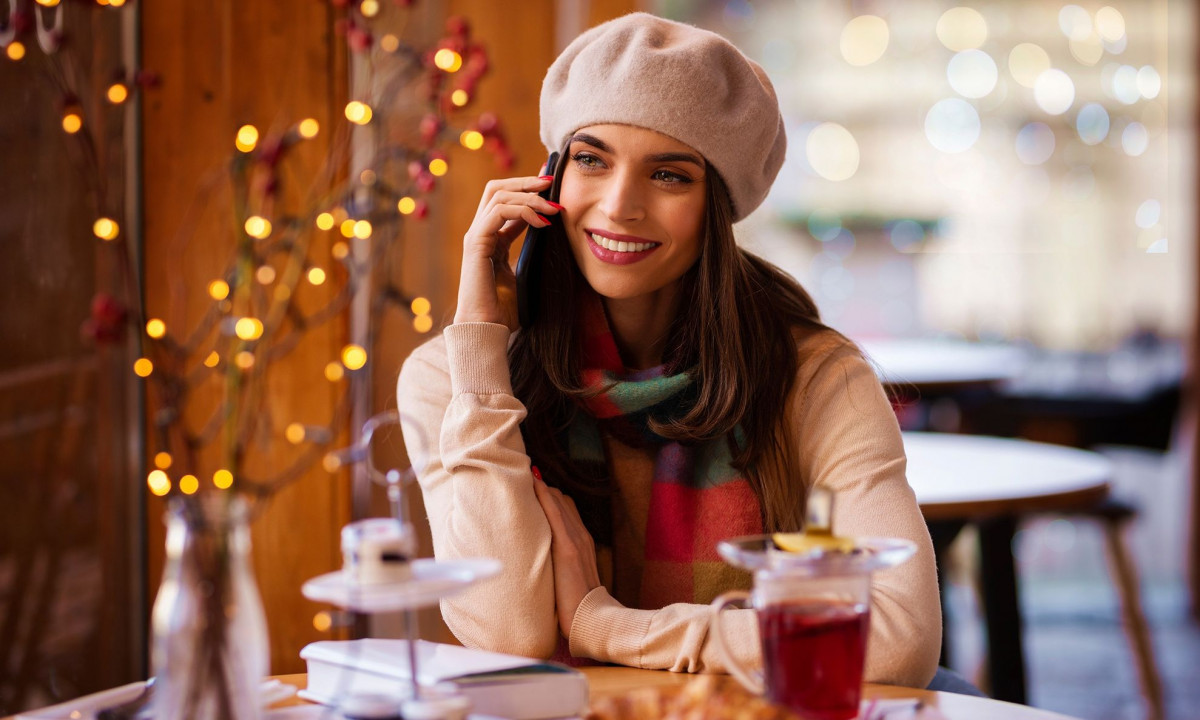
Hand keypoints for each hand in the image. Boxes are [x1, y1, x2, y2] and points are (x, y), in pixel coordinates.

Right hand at [454, 173, 559, 329]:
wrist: (488, 329)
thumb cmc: (506, 310)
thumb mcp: (526, 273)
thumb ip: (532, 252)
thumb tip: (553, 237)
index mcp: (492, 239)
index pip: (505, 201)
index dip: (528, 191)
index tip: (553, 190)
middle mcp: (481, 233)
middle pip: (497, 188)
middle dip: (526, 181)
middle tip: (551, 182)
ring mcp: (476, 236)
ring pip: (498, 195)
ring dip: (529, 196)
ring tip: (553, 207)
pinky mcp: (476, 243)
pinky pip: (498, 212)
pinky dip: (521, 210)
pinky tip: (541, 222)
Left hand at [532, 472, 601, 638]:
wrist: (591, 619)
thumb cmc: (577, 605)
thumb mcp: (570, 578)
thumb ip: (561, 565)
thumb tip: (545, 561)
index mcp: (582, 542)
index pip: (566, 508)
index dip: (549, 496)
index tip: (533, 484)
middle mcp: (581, 535)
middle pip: (562, 500)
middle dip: (543, 488)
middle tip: (524, 474)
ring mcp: (576, 539)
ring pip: (559, 501)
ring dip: (542, 487)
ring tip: (525, 472)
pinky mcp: (568, 548)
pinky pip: (555, 514)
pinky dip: (544, 496)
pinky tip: (533, 484)